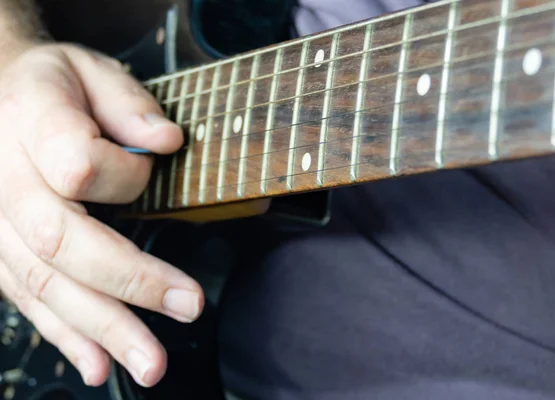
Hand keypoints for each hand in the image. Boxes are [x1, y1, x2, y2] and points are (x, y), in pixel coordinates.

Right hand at [0, 43, 203, 387]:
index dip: (127, 176)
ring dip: (102, 328)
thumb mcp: (93, 70)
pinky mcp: (1, 251)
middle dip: (130, 282)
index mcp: (30, 121)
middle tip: (188, 307)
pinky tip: (98, 365)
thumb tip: (166, 142)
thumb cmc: (55, 84)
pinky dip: (66, 336)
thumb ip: (128, 103)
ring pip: (44, 282)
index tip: (160, 160)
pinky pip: (28, 298)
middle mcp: (6, 179)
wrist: (0, 95)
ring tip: (150, 362)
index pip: (78, 165)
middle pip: (62, 241)